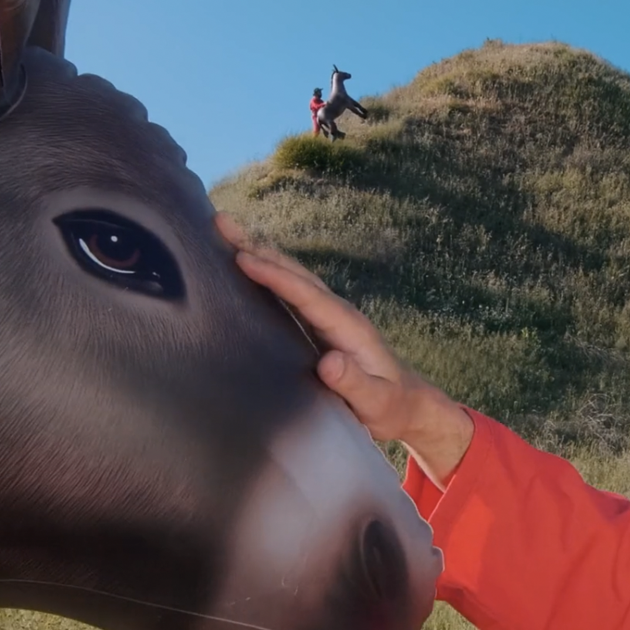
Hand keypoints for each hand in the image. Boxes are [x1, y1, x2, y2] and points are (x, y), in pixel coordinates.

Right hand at [216, 213, 474, 485]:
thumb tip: (329, 362)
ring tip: (225, 229)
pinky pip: (289, 292)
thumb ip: (356, 384)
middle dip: (259, 247)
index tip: (243, 258)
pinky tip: (245, 264)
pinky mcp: (319, 325)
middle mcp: (337, 313)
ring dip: (259, 252)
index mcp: (348, 327)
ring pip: (291, 277)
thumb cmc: (391, 408)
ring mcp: (328, 316)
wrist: (408, 405)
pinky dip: (267, 272)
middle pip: (295, 273)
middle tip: (221, 222)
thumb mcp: (378, 403)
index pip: (307, 296)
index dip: (276, 277)